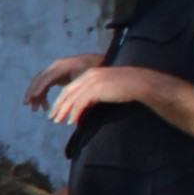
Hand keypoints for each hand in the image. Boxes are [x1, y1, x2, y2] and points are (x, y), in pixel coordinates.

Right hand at [24, 52, 101, 111]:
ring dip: (36, 96)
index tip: (33, 97)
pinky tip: (44, 107)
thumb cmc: (93, 71)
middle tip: (26, 104)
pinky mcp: (55, 76)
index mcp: (62, 66)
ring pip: (39, 84)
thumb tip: (73, 107)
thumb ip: (77, 91)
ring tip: (36, 110)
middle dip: (32, 92)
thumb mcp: (86, 80)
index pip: (47, 77)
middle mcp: (55, 67)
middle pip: (38, 79)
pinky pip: (44, 86)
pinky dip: (42, 96)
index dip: (40, 87)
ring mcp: (53, 71)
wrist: (96, 61)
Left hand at [44, 62, 163, 129]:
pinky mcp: (97, 89)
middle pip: (68, 92)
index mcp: (91, 73)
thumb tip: (87, 105)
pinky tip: (71, 121)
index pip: (71, 87)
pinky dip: (74, 113)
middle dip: (58, 106)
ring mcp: (92, 82)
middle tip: (52, 117)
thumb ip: (95, 94)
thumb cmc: (127, 87)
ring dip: (64, 111)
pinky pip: (80, 103)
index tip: (56, 110)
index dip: (62, 100)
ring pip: (72, 98)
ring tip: (58, 121)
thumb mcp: (107, 89)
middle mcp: (89, 76)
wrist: (141, 83)